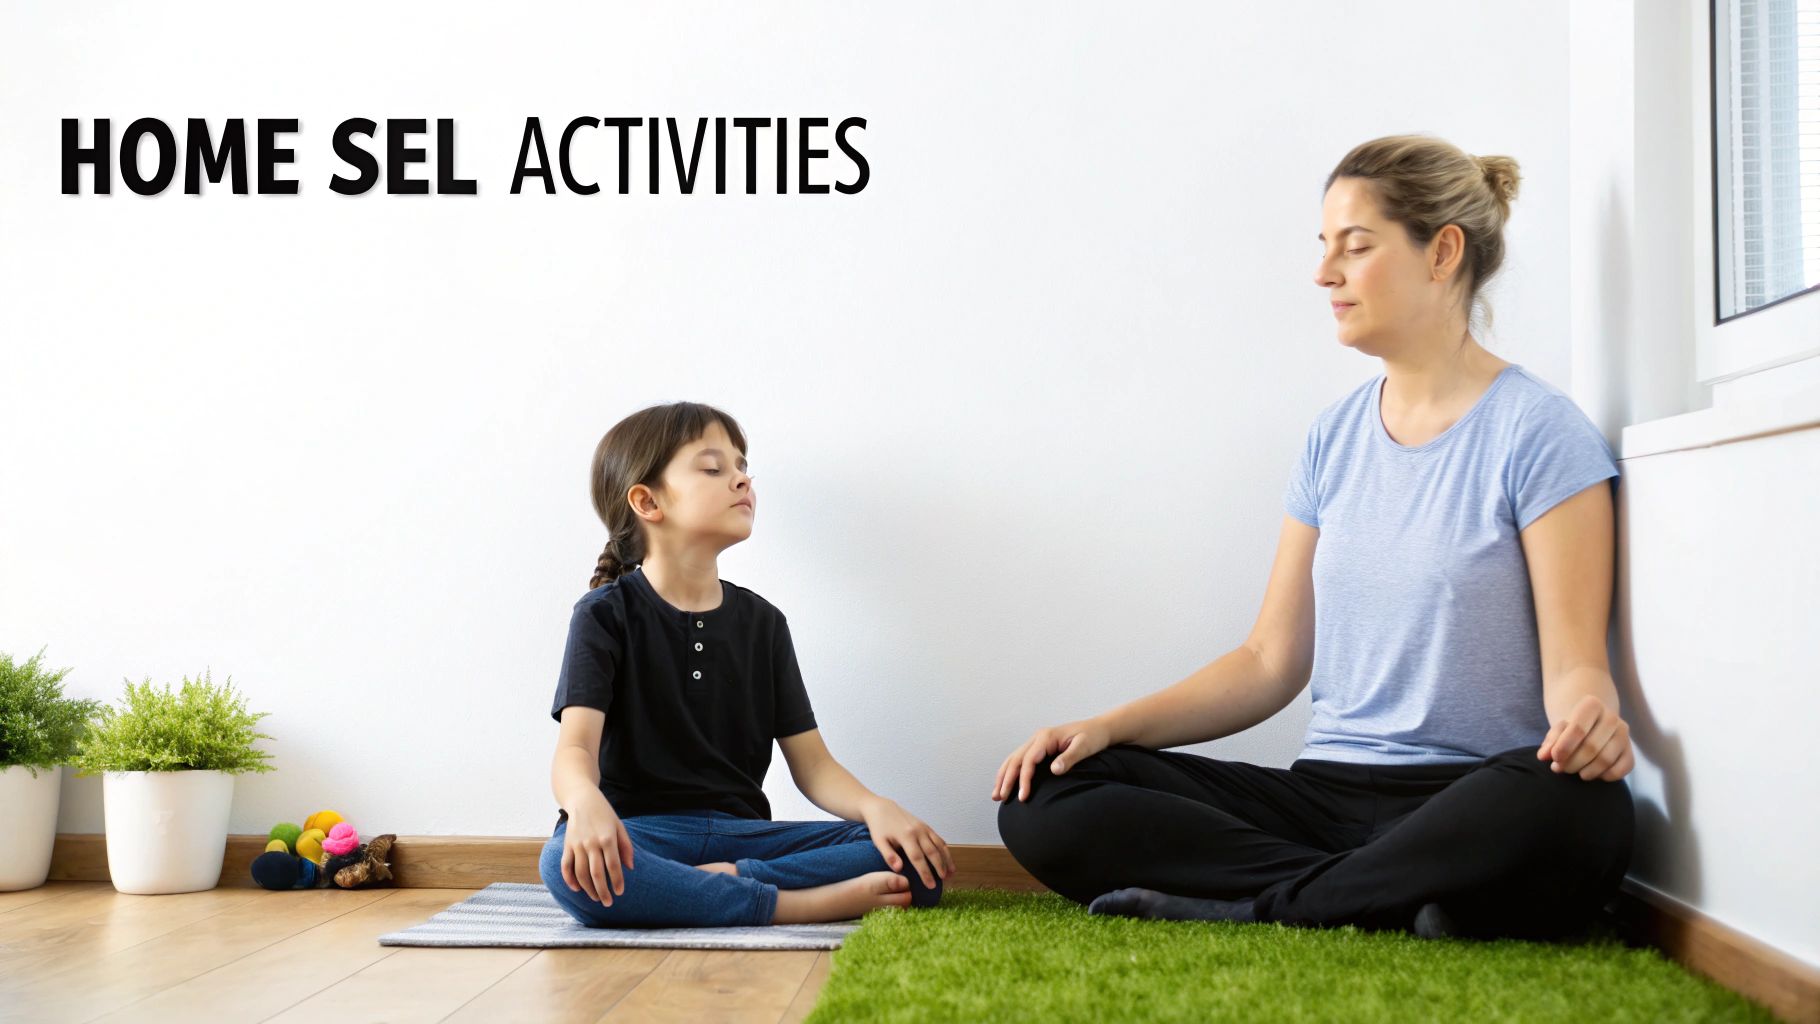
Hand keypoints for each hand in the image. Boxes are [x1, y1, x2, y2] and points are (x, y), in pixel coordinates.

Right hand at [561, 795, 635, 904]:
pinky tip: (577, 889)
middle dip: (602, 891)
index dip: (616, 881)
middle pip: (596, 874)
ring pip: (581, 873)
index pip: (613, 866)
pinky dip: (569, 880)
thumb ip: (626, 847)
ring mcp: (577, 845)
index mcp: (607, 838)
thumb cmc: (604, 814)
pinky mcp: (567, 846)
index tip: (620, 892)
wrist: (582, 799)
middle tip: (608, 903)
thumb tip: (630, 868)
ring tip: (596, 898)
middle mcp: (591, 843)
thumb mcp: (619, 826)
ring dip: (588, 889)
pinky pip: (566, 866)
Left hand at [860, 797, 953, 889]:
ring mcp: (923, 828)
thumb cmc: (879, 827)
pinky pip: (938, 838)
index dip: (925, 873)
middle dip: (939, 867)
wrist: (882, 808)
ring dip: (946, 859)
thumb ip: (889, 856)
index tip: (931, 885)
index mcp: (906, 836)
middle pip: (932, 852)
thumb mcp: (879, 842)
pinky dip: (945, 849)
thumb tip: (899, 869)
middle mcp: (918, 831)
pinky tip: (948, 859)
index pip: (917, 858)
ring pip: (939, 845)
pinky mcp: (926, 826)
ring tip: (951, 873)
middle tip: (943, 881)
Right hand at [992, 717, 1110, 803]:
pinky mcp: (1039, 747)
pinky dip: (1010, 772)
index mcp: (1047, 737)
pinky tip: (1005, 783)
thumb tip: (1054, 771)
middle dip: (1006, 780)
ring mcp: (1037, 742)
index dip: (1024, 779)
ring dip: (1003, 777)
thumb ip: (1069, 758)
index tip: (1022, 797)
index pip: (1029, 760)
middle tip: (1000, 798)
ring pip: (1013, 759)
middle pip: (1016, 759)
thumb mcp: (1085, 747)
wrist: (1099, 728)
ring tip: (996, 795)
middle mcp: (1038, 738)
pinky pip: (1019, 759)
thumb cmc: (1093, 737)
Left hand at [1537, 694, 1633, 781]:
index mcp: (1592, 705)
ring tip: (1574, 772)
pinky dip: (1604, 776)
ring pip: (1606, 759)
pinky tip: (1592, 774)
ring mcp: (1624, 734)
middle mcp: (1612, 717)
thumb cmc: (1570, 728)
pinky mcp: (1630, 751)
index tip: (1554, 759)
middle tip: (1560, 768)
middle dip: (1572, 762)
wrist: (1592, 724)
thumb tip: (1543, 756)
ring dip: (1586, 771)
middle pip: (1591, 747)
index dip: (1564, 747)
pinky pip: (1621, 769)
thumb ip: (1550, 742)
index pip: (1578, 729)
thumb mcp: (1558, 730)